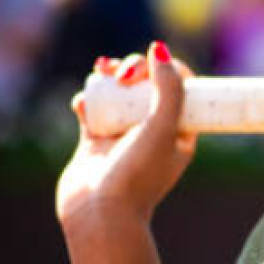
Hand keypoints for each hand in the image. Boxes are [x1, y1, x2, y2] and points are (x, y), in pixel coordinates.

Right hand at [57, 41, 196, 229]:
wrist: (100, 214)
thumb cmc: (138, 174)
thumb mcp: (163, 128)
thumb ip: (169, 89)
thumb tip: (160, 49)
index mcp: (180, 133)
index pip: (181, 89)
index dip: (167, 69)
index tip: (154, 64)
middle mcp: (153, 132)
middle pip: (147, 86)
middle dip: (135, 69)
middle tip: (125, 72)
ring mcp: (123, 135)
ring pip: (118, 93)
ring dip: (109, 77)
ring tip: (102, 71)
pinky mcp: (94, 140)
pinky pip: (92, 109)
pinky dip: (87, 99)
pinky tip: (82, 102)